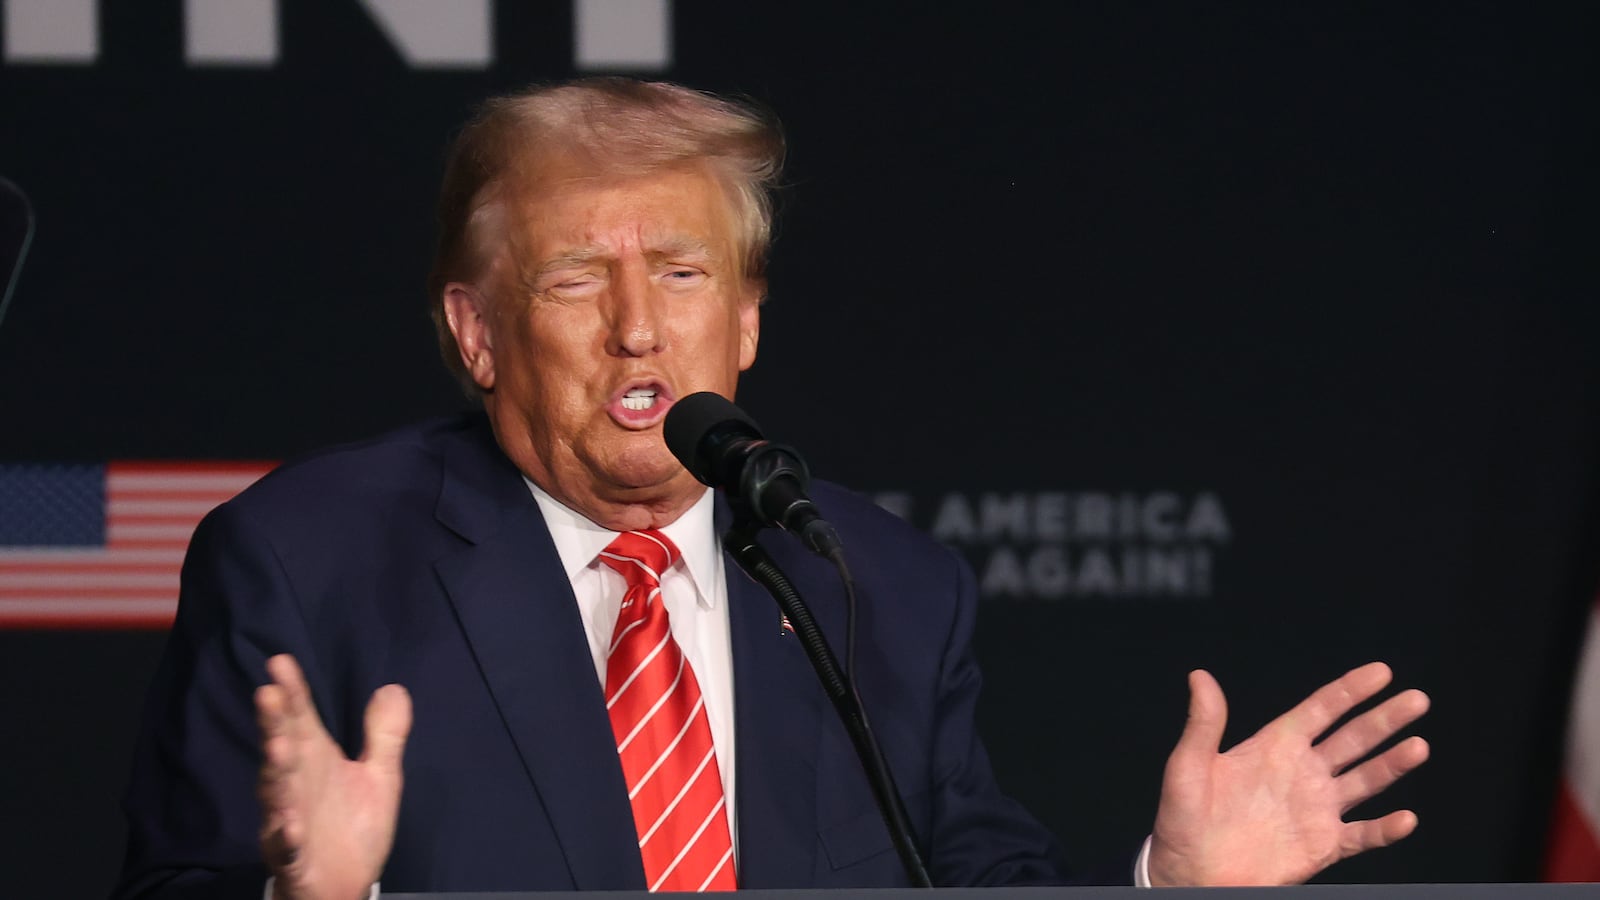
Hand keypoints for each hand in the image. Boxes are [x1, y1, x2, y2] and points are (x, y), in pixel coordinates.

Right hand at [256, 654, 412, 899]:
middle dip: (275, 722)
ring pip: (277, 792)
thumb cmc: (353, 828)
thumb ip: (383, 735)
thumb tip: (393, 688)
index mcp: (316, 761)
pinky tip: (289, 825)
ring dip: (276, 770)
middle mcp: (295, 785)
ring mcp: (289, 820)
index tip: (281, 662)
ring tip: (278, 745)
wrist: (343, 885)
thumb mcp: (379, 777)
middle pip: (283, 748)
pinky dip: (286, 835)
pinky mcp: (291, 855)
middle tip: (269, 693)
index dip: (293, 692)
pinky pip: (286, 845)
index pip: (302, 719)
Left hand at [1147, 662, 1428, 886]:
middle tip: (1416, 700)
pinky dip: (1385, 829)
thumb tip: (1199, 677)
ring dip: (1392, 765)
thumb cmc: (1183, 819)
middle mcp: (1302, 773)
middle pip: (1353, 739)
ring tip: (1419, 746)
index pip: (1320, 710)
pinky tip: (1405, 818)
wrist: (1192, 874)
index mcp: (1274, 747)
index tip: (1381, 672)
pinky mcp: (1322, 844)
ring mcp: (1316, 808)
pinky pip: (1362, 835)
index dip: (1350, 690)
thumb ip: (1204, 724)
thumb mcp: (1188, 766)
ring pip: (1366, 780)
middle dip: (1384, 719)